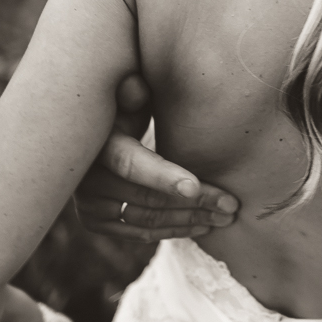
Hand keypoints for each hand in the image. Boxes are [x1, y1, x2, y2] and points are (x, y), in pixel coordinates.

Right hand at [73, 74, 239, 241]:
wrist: (96, 136)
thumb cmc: (125, 109)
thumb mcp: (127, 95)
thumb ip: (134, 92)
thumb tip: (137, 88)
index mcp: (99, 144)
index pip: (131, 164)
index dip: (163, 177)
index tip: (195, 187)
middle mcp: (89, 179)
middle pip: (148, 198)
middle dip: (195, 203)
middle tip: (232, 206)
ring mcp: (90, 204)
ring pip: (147, 221)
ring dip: (190, 221)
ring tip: (226, 217)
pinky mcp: (97, 222)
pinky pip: (140, 233)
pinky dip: (173, 232)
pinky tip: (202, 226)